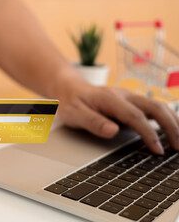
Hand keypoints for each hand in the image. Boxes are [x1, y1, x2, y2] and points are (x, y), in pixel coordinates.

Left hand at [57, 80, 178, 154]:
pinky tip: (173, 130)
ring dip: (173, 122)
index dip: (149, 133)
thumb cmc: (71, 102)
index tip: (159, 149)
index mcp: (110, 98)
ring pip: (158, 106)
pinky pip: (153, 109)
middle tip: (178, 147)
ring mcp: (129, 98)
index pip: (135, 116)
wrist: (71, 89)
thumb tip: (113, 131)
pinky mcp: (131, 103)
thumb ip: (92, 122)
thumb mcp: (74, 114)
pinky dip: (166, 119)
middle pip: (155, 107)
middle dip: (171, 126)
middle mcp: (123, 95)